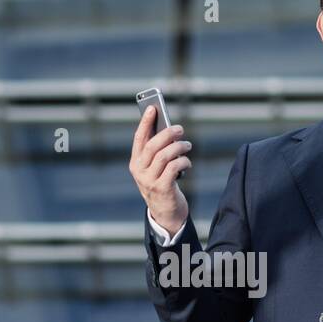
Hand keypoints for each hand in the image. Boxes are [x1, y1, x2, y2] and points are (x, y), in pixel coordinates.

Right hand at [129, 105, 190, 235]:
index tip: (153, 107)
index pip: (139, 138)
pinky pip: (174, 168)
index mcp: (135, 163)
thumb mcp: (156, 168)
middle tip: (180, 128)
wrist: (165, 214)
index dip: (145, 122)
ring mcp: (149, 181)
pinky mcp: (162, 188)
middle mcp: (139, 171)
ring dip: (179, 147)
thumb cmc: (162, 184)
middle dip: (167, 133)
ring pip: (165, 156)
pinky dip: (183, 162)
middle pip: (153, 145)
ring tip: (187, 145)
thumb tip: (170, 130)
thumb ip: (159, 151)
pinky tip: (187, 163)